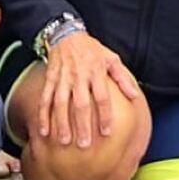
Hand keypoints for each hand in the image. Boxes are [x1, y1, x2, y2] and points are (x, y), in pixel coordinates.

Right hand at [37, 31, 140, 148]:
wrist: (66, 35)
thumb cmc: (92, 49)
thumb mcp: (111, 58)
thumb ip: (122, 78)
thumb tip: (135, 96)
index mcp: (96, 71)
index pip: (101, 97)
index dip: (104, 115)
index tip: (106, 132)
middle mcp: (79, 76)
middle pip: (80, 104)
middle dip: (82, 125)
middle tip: (84, 144)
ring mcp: (62, 78)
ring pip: (61, 104)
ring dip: (61, 123)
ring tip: (65, 141)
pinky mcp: (49, 79)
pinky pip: (45, 99)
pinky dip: (43, 115)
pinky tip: (44, 131)